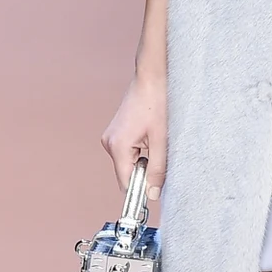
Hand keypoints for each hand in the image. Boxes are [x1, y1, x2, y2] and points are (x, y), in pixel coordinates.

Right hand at [102, 71, 167, 203]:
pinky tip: (151, 137)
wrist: (151, 78)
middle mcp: (109, 143)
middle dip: (144, 173)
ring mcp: (111, 137)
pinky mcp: (117, 133)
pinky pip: (128, 152)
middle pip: (126, 173)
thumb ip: (157, 169)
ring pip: (128, 163)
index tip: (155, 193)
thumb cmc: (156, 102)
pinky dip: (141, 152)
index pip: (125, 183)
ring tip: (157, 142)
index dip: (140, 191)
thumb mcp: (161, 140)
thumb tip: (153, 194)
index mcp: (118, 146)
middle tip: (162, 158)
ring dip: (144, 161)